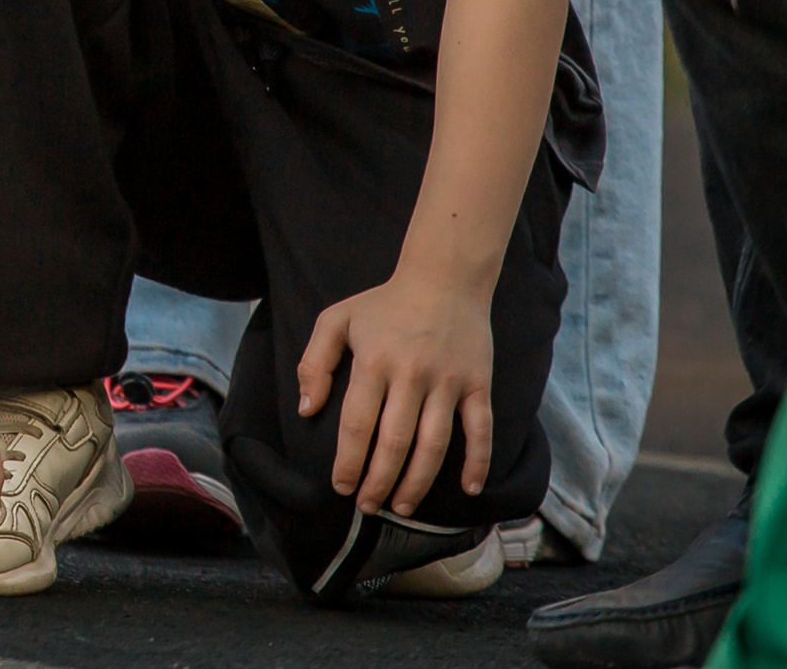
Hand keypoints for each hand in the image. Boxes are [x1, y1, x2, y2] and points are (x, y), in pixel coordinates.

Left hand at [297, 268, 494, 519]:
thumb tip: (306, 409)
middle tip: (368, 507)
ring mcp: (448, 382)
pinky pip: (480, 430)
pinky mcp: (478, 384)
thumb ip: (314, 362)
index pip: (358, 424)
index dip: (349, 462)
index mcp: (374, 362)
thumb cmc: (384, 303)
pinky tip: (468, 490)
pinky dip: (477, 462)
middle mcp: (412, 375)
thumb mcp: (336, 319)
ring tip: (402, 507)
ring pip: (434, 445)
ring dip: (418, 482)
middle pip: (395, 443)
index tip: (341, 487)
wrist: (444, 278)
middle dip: (379, 482)